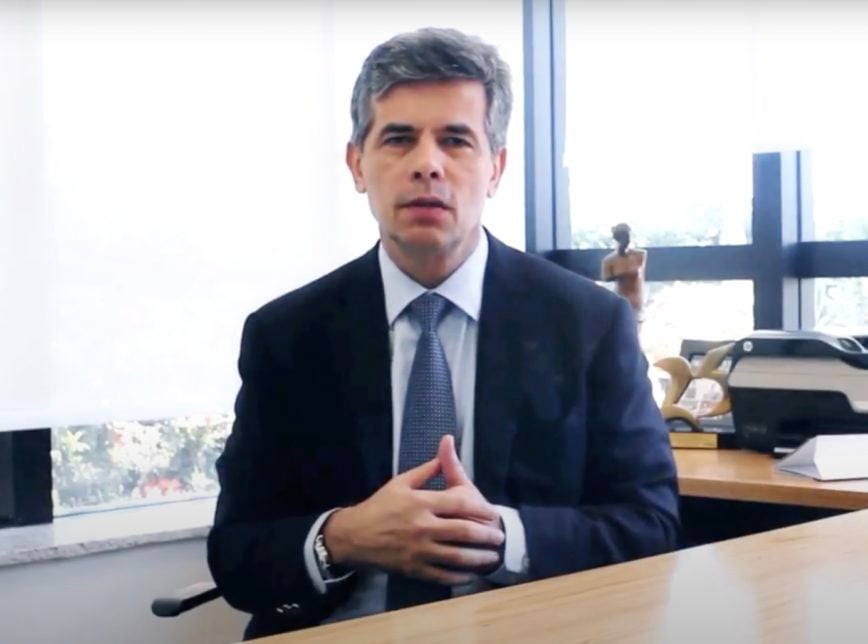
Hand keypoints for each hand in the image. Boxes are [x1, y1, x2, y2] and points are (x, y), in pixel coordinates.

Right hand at [323, 452, 504, 585]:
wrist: (354, 536)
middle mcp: (423, 526)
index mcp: (421, 502)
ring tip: (492, 557)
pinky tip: (471, 575)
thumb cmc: (379, 506)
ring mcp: (419, 550)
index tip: (493, 513)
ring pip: (457, 556)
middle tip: (499, 537)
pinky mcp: (414, 569)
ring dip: (479, 558)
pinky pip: (442, 575)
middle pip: (464, 531)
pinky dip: (460, 577)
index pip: (460, 504)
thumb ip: (427, 469)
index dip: (481, 508)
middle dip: (486, 536)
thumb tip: (447, 446)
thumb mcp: (401, 482)